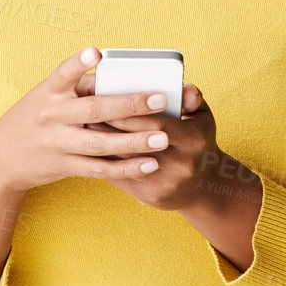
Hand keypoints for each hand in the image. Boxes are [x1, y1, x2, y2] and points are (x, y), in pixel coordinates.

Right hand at [0, 46, 175, 195]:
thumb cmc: (32, 119)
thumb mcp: (44, 97)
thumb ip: (76, 88)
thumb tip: (117, 78)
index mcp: (48, 92)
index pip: (63, 74)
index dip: (78, 63)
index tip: (95, 53)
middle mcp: (51, 116)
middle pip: (93, 110)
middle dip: (129, 105)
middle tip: (159, 100)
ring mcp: (57, 143)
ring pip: (100, 144)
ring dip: (134, 141)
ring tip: (163, 138)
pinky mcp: (64, 166)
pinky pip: (99, 169)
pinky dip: (125, 168)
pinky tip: (148, 164)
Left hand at [84, 80, 221, 212]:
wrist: (202, 185)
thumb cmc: (197, 142)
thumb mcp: (201, 117)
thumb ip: (192, 98)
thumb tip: (184, 88)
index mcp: (194, 141)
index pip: (156, 124)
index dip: (130, 113)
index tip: (106, 99)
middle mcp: (181, 165)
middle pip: (136, 143)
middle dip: (109, 127)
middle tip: (86, 111)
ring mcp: (165, 184)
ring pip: (125, 162)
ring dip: (102, 144)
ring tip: (83, 127)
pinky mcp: (151, 197)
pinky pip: (122, 178)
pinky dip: (104, 162)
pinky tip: (89, 148)